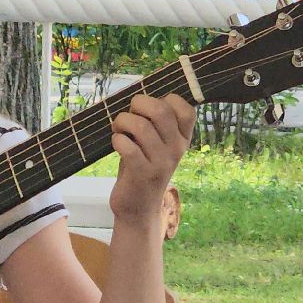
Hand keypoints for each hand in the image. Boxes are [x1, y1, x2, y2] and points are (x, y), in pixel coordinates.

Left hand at [109, 94, 194, 228]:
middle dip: (138, 104)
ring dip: (122, 122)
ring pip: (141, 126)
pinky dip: (117, 140)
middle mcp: (176, 149)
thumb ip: (155, 122)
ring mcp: (161, 162)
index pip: (185, 108)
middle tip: (128, 116)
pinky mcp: (143, 174)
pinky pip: (128, 147)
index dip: (164, 99)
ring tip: (118, 130)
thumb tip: (139, 95)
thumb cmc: (142, 167)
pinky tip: (117, 144)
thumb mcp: (156, 145)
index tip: (148, 110)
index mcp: (183, 138)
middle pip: (160, 110)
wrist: (138, 208)